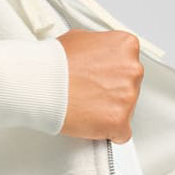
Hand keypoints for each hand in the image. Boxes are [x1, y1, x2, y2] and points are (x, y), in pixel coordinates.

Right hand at [57, 28, 143, 142]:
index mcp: (126, 47)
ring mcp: (128, 97)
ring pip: (127, 112)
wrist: (42, 84)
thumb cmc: (54, 64)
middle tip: (89, 96)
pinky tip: (92, 124)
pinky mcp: (120, 121)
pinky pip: (122, 134)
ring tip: (86, 108)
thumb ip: (98, 50)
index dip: (111, 78)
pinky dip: (109, 133)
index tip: (99, 83)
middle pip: (130, 90)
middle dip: (111, 96)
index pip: (129, 67)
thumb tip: (96, 59)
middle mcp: (132, 70)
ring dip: (108, 113)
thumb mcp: (80, 40)